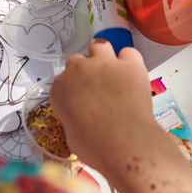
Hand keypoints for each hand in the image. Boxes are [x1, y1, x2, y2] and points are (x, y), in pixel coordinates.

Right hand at [50, 41, 169, 173]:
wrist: (125, 143)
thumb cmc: (94, 146)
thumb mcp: (71, 134)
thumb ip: (73, 115)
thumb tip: (83, 116)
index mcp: (60, 88)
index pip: (62, 81)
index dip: (72, 91)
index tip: (80, 101)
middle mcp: (79, 70)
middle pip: (77, 61)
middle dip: (84, 72)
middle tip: (95, 88)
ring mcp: (105, 64)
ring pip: (99, 45)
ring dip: (102, 56)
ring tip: (111, 72)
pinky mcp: (130, 64)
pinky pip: (128, 52)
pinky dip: (129, 62)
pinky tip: (131, 75)